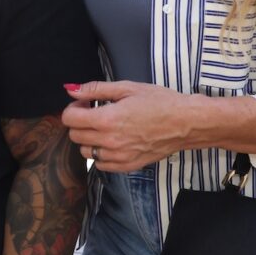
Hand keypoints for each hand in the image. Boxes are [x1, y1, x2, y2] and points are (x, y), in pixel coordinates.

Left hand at [62, 81, 207, 171]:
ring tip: (105, 127)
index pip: (69, 119)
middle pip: (74, 136)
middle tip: (95, 112)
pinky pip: (100, 164)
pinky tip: (114, 141)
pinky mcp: (127, 166)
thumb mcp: (127, 88)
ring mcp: (118, 157)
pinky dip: (101, 153)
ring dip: (89, 139)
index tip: (86, 103)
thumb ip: (95, 89)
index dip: (74, 107)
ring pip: (86, 152)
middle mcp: (109, 141)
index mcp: (107, 120)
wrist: (186, 123)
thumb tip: (70, 89)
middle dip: (80, 122)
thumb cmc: (160, 102)